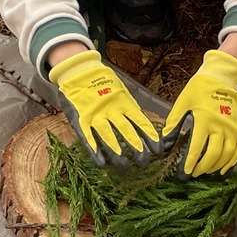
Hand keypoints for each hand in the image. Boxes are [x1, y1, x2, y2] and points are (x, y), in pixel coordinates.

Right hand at [50, 47, 166, 166]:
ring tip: (124, 166)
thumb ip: (130, 107)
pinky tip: (101, 164)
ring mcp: (96, 115)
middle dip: (137, 148)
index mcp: (124, 102)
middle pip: (127, 132)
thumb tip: (145, 125)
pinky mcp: (81, 120)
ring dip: (117, 153)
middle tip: (144, 162)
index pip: (141, 122)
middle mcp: (112, 110)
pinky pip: (88, 138)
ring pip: (108, 138)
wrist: (78, 70)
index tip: (158, 151)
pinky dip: (95, 152)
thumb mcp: (121, 90)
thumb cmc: (103, 82)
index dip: (150, 137)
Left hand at [162, 47, 236, 174]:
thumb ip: (173, 122)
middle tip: (194, 173)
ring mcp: (233, 128)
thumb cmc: (198, 90)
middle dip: (203, 167)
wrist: (221, 78)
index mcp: (205, 119)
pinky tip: (223, 169)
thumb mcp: (182, 103)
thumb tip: (165, 142)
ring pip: (227, 154)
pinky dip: (232, 161)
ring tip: (205, 171)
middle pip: (214, 154)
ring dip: (216, 166)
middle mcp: (221, 125)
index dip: (190, 162)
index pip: (197, 147)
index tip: (184, 173)